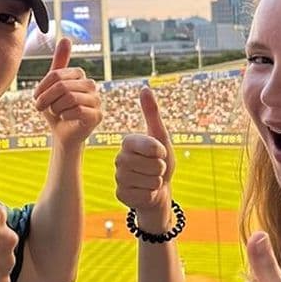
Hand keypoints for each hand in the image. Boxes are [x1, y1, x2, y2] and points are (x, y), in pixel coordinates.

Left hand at [33, 37, 101, 146]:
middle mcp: (91, 85)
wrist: (63, 135)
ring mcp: (96, 100)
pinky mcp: (97, 116)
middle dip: (47, 99)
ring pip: (70, 98)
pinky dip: (65, 116)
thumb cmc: (56, 110)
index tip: (36, 97)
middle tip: (40, 107)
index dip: (42, 86)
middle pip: (62, 86)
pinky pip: (78, 110)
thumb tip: (66, 38)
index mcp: (79, 75)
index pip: (57, 75)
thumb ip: (58, 65)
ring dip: (56, 108)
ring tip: (55, 113)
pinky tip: (65, 119)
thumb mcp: (52, 87)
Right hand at [114, 87, 175, 231]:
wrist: (158, 190)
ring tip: (150, 180)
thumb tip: (145, 87)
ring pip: (150, 180)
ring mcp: (119, 177)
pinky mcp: (121, 194)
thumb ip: (152, 113)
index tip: (160, 153)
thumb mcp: (160, 136)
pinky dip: (151, 194)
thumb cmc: (161, 161)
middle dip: (161, 168)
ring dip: (156, 182)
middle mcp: (119, 158)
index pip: (152, 147)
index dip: (161, 152)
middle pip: (153, 165)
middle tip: (156, 169)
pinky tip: (145, 191)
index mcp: (128, 142)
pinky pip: (145, 194)